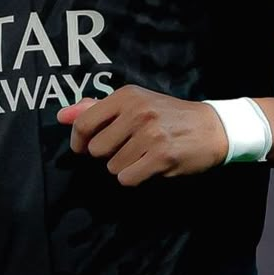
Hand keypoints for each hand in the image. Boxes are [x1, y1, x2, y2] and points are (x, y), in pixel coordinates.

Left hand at [57, 85, 228, 185]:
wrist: (211, 127)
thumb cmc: (168, 115)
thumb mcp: (134, 103)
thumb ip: (96, 109)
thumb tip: (62, 116)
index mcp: (126, 96)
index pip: (84, 122)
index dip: (78, 141)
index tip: (83, 148)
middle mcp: (136, 112)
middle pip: (96, 150)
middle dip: (107, 155)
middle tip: (127, 148)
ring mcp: (149, 135)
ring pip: (113, 167)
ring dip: (125, 167)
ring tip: (144, 154)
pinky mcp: (161, 157)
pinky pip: (128, 178)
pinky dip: (135, 177)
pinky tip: (149, 166)